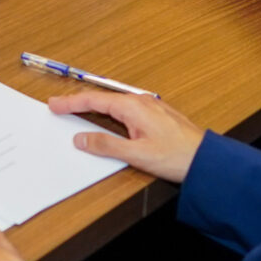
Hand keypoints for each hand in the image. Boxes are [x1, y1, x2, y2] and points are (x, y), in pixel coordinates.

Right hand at [48, 89, 204, 183]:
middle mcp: (140, 102)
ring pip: (114, 104)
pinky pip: (126, 109)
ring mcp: (150, 107)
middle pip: (102, 99)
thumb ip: (106, 145)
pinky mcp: (156, 115)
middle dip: (79, 102)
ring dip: (94, 107)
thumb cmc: (176, 157)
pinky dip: (109, 111)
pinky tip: (108, 119)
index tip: (53, 105)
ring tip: (77, 111)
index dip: (71, 103)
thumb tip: (81, 139)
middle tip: (59, 107)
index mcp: (132, 107)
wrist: (207, 161)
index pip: (93, 100)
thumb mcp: (136, 154)